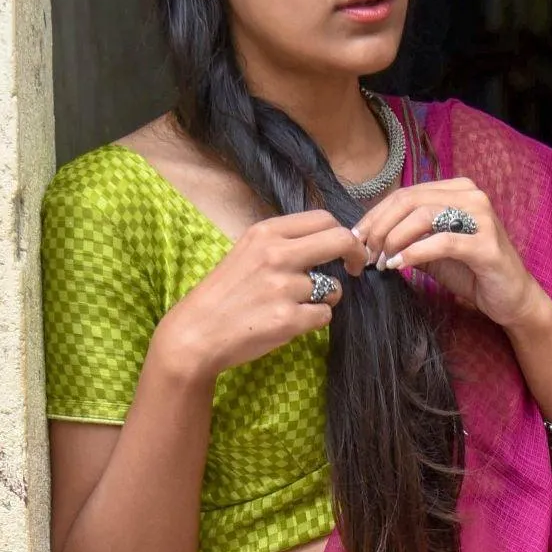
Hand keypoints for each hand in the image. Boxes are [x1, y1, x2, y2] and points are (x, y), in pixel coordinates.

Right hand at [153, 211, 367, 386]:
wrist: (196, 332)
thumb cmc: (223, 294)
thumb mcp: (247, 252)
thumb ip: (283, 244)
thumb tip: (325, 242)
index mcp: (265, 233)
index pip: (323, 219)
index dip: (343, 233)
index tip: (344, 249)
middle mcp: (276, 254)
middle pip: (340, 240)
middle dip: (355, 254)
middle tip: (355, 269)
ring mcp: (283, 287)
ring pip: (334, 288)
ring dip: (325, 298)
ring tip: (296, 306)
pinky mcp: (289, 319)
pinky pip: (324, 316)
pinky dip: (314, 321)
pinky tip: (290, 322)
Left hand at [356, 176, 541, 333]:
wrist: (511, 299)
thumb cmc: (472, 272)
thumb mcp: (433, 251)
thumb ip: (408, 237)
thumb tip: (369, 239)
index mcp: (456, 190)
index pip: (405, 194)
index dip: (375, 215)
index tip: (357, 239)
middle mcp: (470, 195)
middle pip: (409, 200)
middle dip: (380, 226)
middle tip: (365, 252)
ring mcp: (481, 217)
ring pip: (423, 216)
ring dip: (394, 239)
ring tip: (381, 261)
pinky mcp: (486, 243)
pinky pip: (442, 241)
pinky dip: (415, 252)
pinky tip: (399, 265)